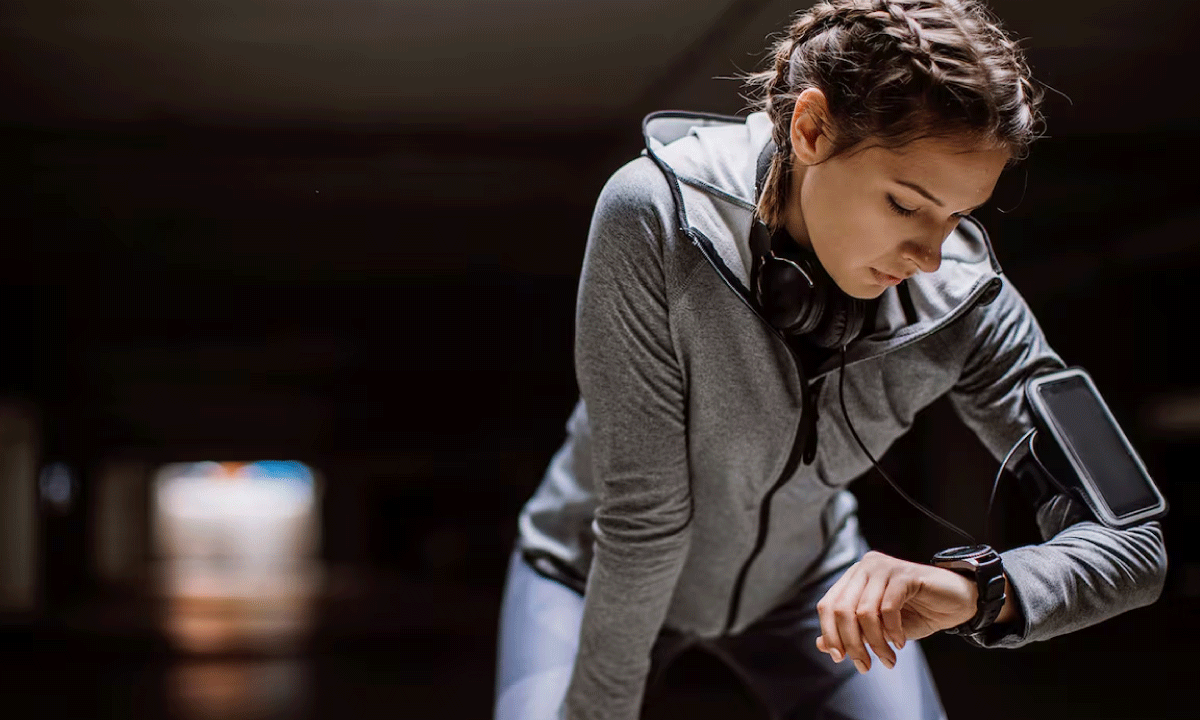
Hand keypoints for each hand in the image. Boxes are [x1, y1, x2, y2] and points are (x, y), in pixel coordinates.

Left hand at [814, 550, 976, 673]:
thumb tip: (822, 645)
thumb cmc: (916, 613)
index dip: (830, 633)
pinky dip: (892, 631)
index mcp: (853, 577)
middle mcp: (865, 568)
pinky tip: (900, 642)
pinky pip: (888, 608)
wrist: (956, 602)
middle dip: (852, 643)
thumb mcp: (879, 629)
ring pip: (864, 612)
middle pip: (842, 609)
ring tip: (888, 659)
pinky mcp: (904, 574)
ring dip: (875, 643)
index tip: (840, 658)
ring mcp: (884, 568)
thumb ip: (852, 632)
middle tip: (865, 666)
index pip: (828, 605)